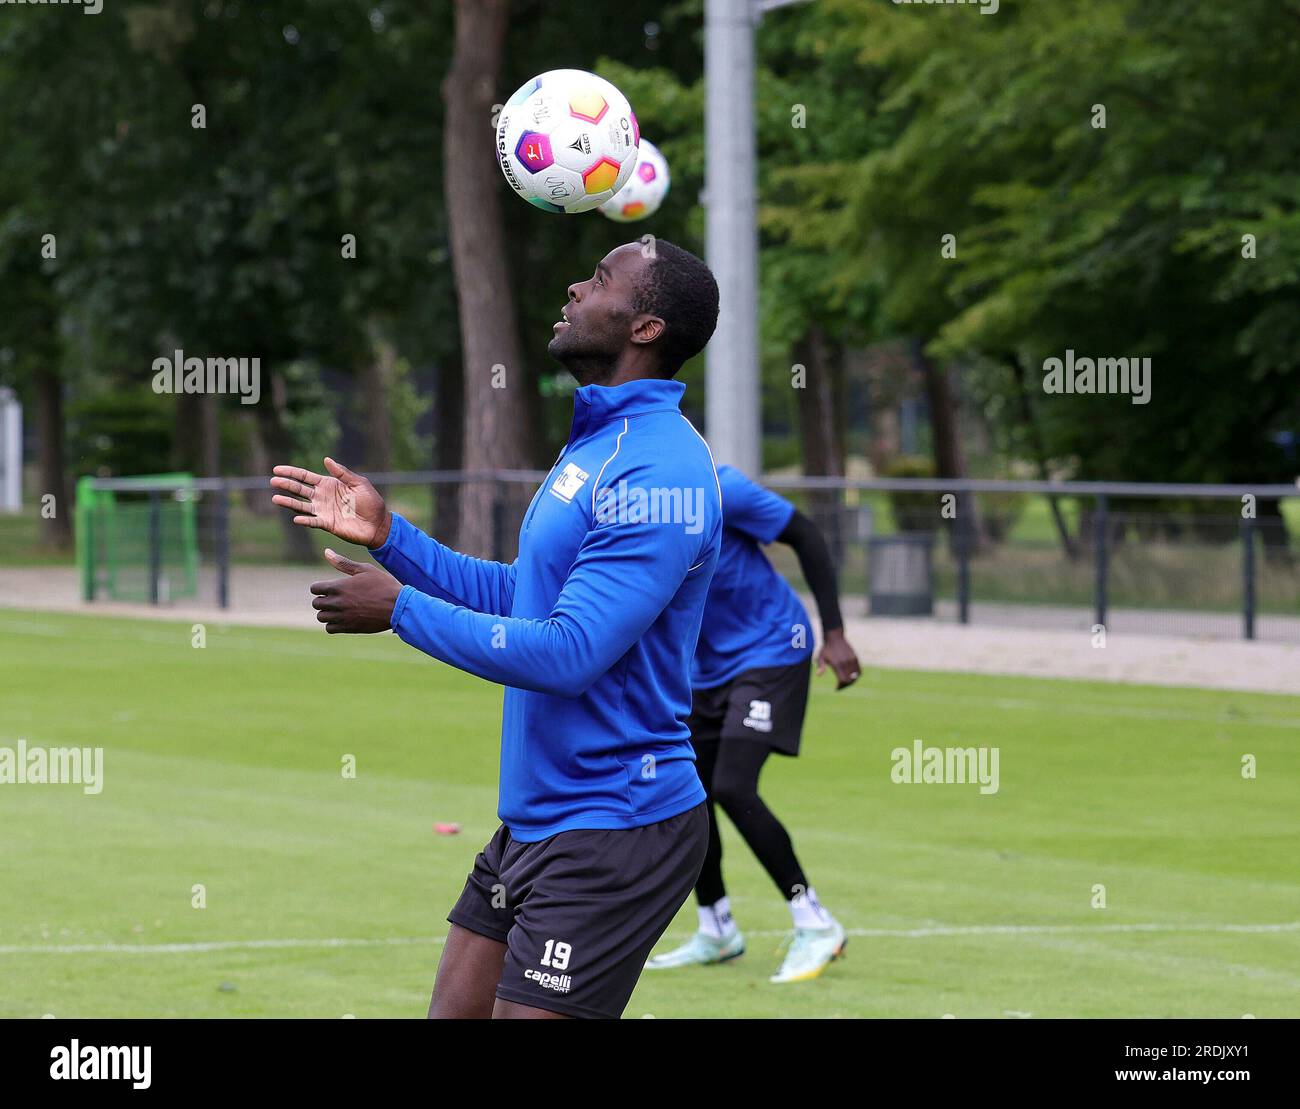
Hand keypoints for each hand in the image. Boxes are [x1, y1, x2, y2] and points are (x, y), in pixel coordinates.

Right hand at [270, 457, 390, 547]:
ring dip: (288, 502)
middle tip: (273, 481)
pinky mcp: (327, 524)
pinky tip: (296, 518)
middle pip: (299, 489)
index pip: (305, 477)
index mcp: (328, 484)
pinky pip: (312, 521)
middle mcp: (322, 496)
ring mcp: (323, 510)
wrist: (378, 523)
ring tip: (275, 498)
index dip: (291, 472)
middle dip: (286, 485)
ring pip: (301, 505)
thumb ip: (343, 473)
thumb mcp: (359, 483)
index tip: (277, 469)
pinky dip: (304, 520)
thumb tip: (326, 459)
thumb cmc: (371, 502)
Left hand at [310, 550, 401, 633]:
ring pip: (321, 617)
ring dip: (327, 613)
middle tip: (334, 598)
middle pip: (316, 603)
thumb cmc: (383, 585)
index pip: (314, 588)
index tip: (328, 588)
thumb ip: (343, 562)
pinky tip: (342, 618)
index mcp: (339, 586)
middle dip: (323, 599)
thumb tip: (326, 551)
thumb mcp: (365, 569)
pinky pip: (329, 629)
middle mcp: (337, 602)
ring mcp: (342, 616)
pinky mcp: (349, 628)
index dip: (320, 587)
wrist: (398, 606)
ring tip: (338, 609)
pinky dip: (332, 624)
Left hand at [816, 628, 860, 689]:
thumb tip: (818, 675)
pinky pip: (859, 670)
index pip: (843, 680)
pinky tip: (851, 677)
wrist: (834, 637)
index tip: (836, 688)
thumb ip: (821, 666)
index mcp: (837, 664)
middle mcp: (846, 663)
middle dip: (845, 685)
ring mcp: (852, 660)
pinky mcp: (855, 658)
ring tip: (846, 682)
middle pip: (849, 680)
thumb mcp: (821, 657)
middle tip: (840, 686)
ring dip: (852, 681)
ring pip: (855, 676)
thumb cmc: (826, 648)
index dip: (840, 686)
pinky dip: (856, 675)